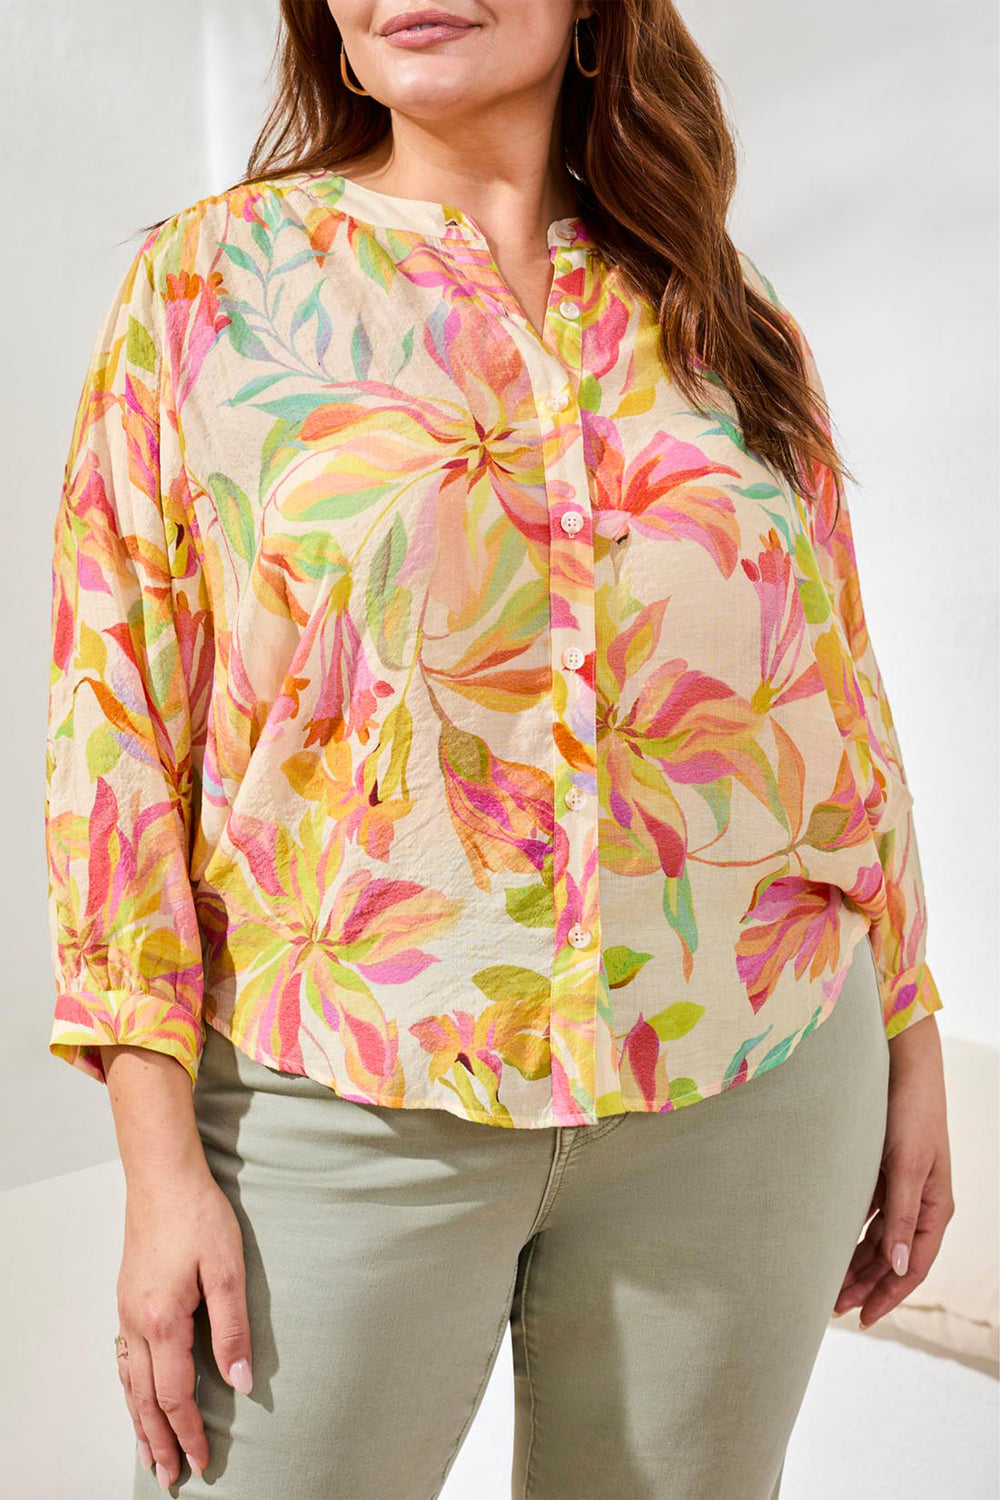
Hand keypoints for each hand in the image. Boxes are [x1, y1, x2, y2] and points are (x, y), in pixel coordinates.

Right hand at [116, 1165, 253, 1490]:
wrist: (162, 1176)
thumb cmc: (198, 1215)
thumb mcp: (227, 1269)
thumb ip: (233, 1328)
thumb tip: (240, 1381)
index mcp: (163, 1321)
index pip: (175, 1395)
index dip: (189, 1431)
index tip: (202, 1460)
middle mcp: (137, 1323)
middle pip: (145, 1398)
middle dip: (159, 1440)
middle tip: (170, 1477)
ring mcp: (127, 1311)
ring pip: (129, 1381)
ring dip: (140, 1421)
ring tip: (149, 1451)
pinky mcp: (127, 1297)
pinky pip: (124, 1358)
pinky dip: (129, 1388)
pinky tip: (135, 1394)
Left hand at [832, 1015, 953, 1327]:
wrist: (904, 1066)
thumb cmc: (911, 1112)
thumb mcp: (907, 1166)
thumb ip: (901, 1216)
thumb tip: (897, 1268)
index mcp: (935, 1208)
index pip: (912, 1267)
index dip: (889, 1296)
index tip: (863, 1318)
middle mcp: (920, 1204)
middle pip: (892, 1259)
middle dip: (866, 1286)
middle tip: (833, 1309)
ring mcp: (901, 1190)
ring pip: (878, 1241)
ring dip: (856, 1265)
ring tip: (828, 1288)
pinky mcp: (883, 1174)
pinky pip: (868, 1217)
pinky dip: (852, 1236)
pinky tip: (831, 1248)